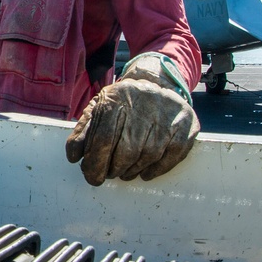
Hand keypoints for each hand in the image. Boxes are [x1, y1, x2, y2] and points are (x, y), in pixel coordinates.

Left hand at [65, 53, 199, 185]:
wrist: (157, 84)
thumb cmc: (123, 104)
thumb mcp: (99, 110)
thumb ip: (83, 132)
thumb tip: (74, 157)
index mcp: (117, 98)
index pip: (103, 138)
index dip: (95, 163)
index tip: (92, 176)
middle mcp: (145, 103)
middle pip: (126, 150)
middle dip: (114, 168)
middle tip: (109, 173)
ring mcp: (168, 114)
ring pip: (148, 155)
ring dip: (133, 171)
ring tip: (124, 172)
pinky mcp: (187, 124)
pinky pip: (172, 155)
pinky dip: (156, 170)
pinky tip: (144, 172)